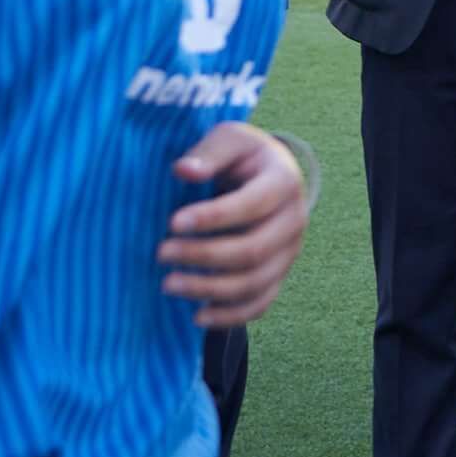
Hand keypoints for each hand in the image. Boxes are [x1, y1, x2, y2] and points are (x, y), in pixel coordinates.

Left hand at [163, 124, 311, 325]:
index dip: (213, 218)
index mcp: (284, 182)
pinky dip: (230, 316)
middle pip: (253, 250)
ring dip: (209, 289)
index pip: (252, 206)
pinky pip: (260, 304)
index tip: (172, 223)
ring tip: (167, 285)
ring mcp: (289, 252)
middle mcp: (294, 220)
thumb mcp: (229, 139)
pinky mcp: (278, 275)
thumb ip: (209, 152)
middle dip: (204, 256)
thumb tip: (183, 170)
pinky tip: (196, 317)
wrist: (264, 175)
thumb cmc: (240, 156)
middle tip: (161, 253)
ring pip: (254, 283)